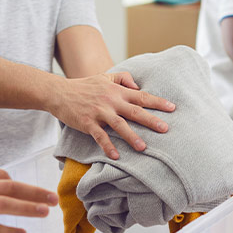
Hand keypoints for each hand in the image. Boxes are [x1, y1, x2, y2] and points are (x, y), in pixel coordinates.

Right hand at [48, 72, 175, 159]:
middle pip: (135, 111)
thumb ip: (123, 79)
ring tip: (143, 147)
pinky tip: (116, 155)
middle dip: (151, 120)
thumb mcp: (104, 77)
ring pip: (119, 125)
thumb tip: (138, 86)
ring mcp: (99, 112)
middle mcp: (110, 101)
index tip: (172, 108)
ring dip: (132, 136)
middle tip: (165, 129)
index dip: (157, 102)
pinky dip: (108, 146)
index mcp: (117, 91)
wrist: (59, 93)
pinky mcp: (87, 122)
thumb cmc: (84, 86)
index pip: (141, 96)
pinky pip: (100, 136)